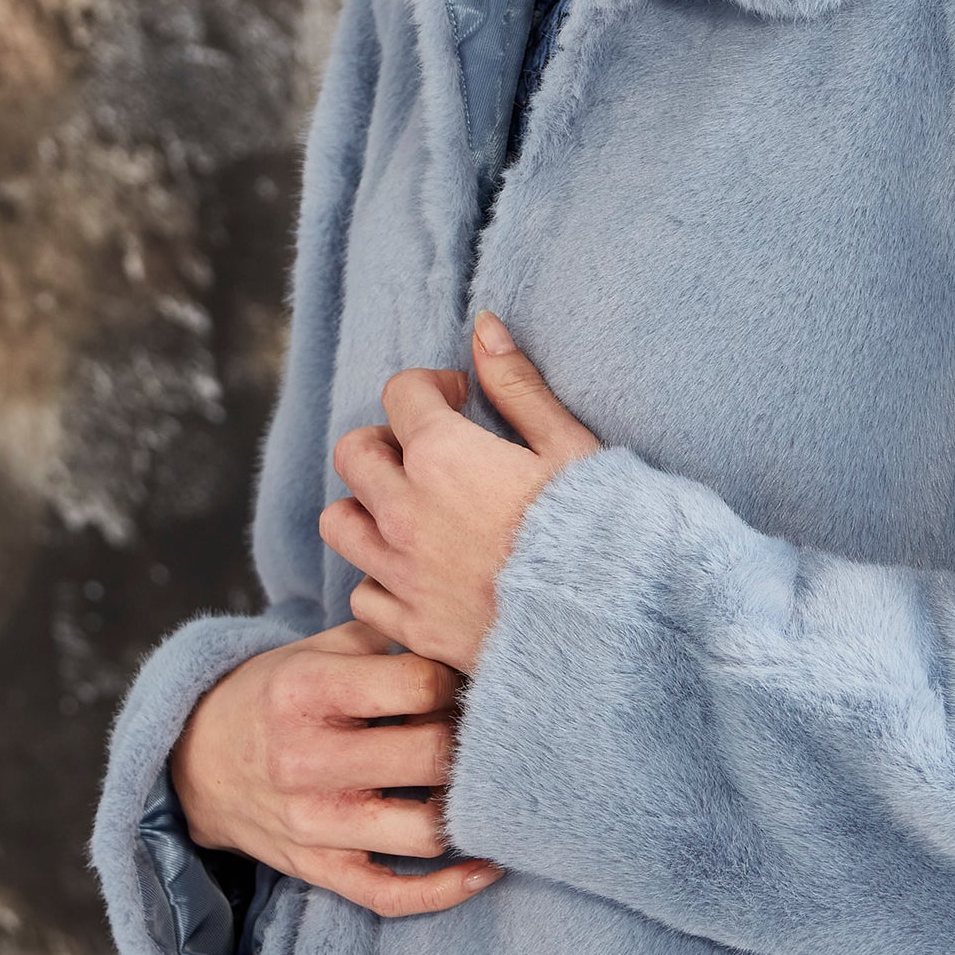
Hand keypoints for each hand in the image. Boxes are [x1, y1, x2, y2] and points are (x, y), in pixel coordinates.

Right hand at [169, 615, 501, 917]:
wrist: (197, 763)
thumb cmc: (275, 696)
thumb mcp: (314, 649)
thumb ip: (386, 634)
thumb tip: (463, 632)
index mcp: (306, 691)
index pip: (419, 685)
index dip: (457, 681)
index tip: (464, 683)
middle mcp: (307, 760)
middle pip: (431, 757)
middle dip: (473, 742)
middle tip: (489, 734)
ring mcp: (313, 823)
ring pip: (423, 830)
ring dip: (469, 811)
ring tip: (488, 789)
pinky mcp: (318, 869)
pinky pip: (391, 895)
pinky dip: (446, 889)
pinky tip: (485, 866)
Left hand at [319, 312, 600, 673]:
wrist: (614, 628)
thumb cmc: (604, 531)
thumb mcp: (569, 445)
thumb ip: (517, 385)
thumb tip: (484, 326)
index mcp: (444, 456)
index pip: (400, 393)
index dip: (431, 387)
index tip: (462, 400)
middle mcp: (406, 512)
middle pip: (353, 453)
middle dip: (386, 441)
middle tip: (430, 454)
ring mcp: (403, 574)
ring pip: (340, 523)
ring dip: (368, 508)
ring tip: (411, 512)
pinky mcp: (414, 627)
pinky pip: (363, 593)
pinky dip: (382, 579)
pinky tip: (421, 573)